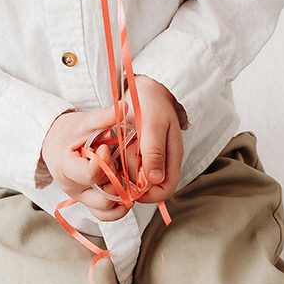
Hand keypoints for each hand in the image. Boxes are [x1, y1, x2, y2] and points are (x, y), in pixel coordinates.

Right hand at [38, 105, 139, 220]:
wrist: (53, 143)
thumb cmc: (67, 131)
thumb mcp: (83, 121)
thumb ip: (103, 117)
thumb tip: (125, 107)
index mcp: (67, 168)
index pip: (91, 174)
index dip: (104, 162)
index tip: (106, 147)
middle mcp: (73, 188)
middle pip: (102, 197)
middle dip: (116, 182)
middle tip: (118, 165)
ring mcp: (80, 197)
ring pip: (105, 211)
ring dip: (121, 198)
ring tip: (126, 179)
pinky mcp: (87, 201)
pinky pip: (104, 214)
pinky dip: (118, 208)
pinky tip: (126, 191)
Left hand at [121, 75, 183, 205]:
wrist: (145, 88)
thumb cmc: (153, 103)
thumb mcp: (153, 126)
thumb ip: (154, 152)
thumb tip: (156, 180)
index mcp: (171, 159)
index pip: (164, 191)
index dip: (148, 195)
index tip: (128, 186)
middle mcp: (160, 163)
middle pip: (146, 188)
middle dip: (130, 181)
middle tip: (117, 166)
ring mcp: (147, 160)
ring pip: (133, 178)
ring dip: (122, 171)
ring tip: (116, 152)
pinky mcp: (135, 154)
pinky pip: (125, 167)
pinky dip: (117, 162)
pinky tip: (112, 149)